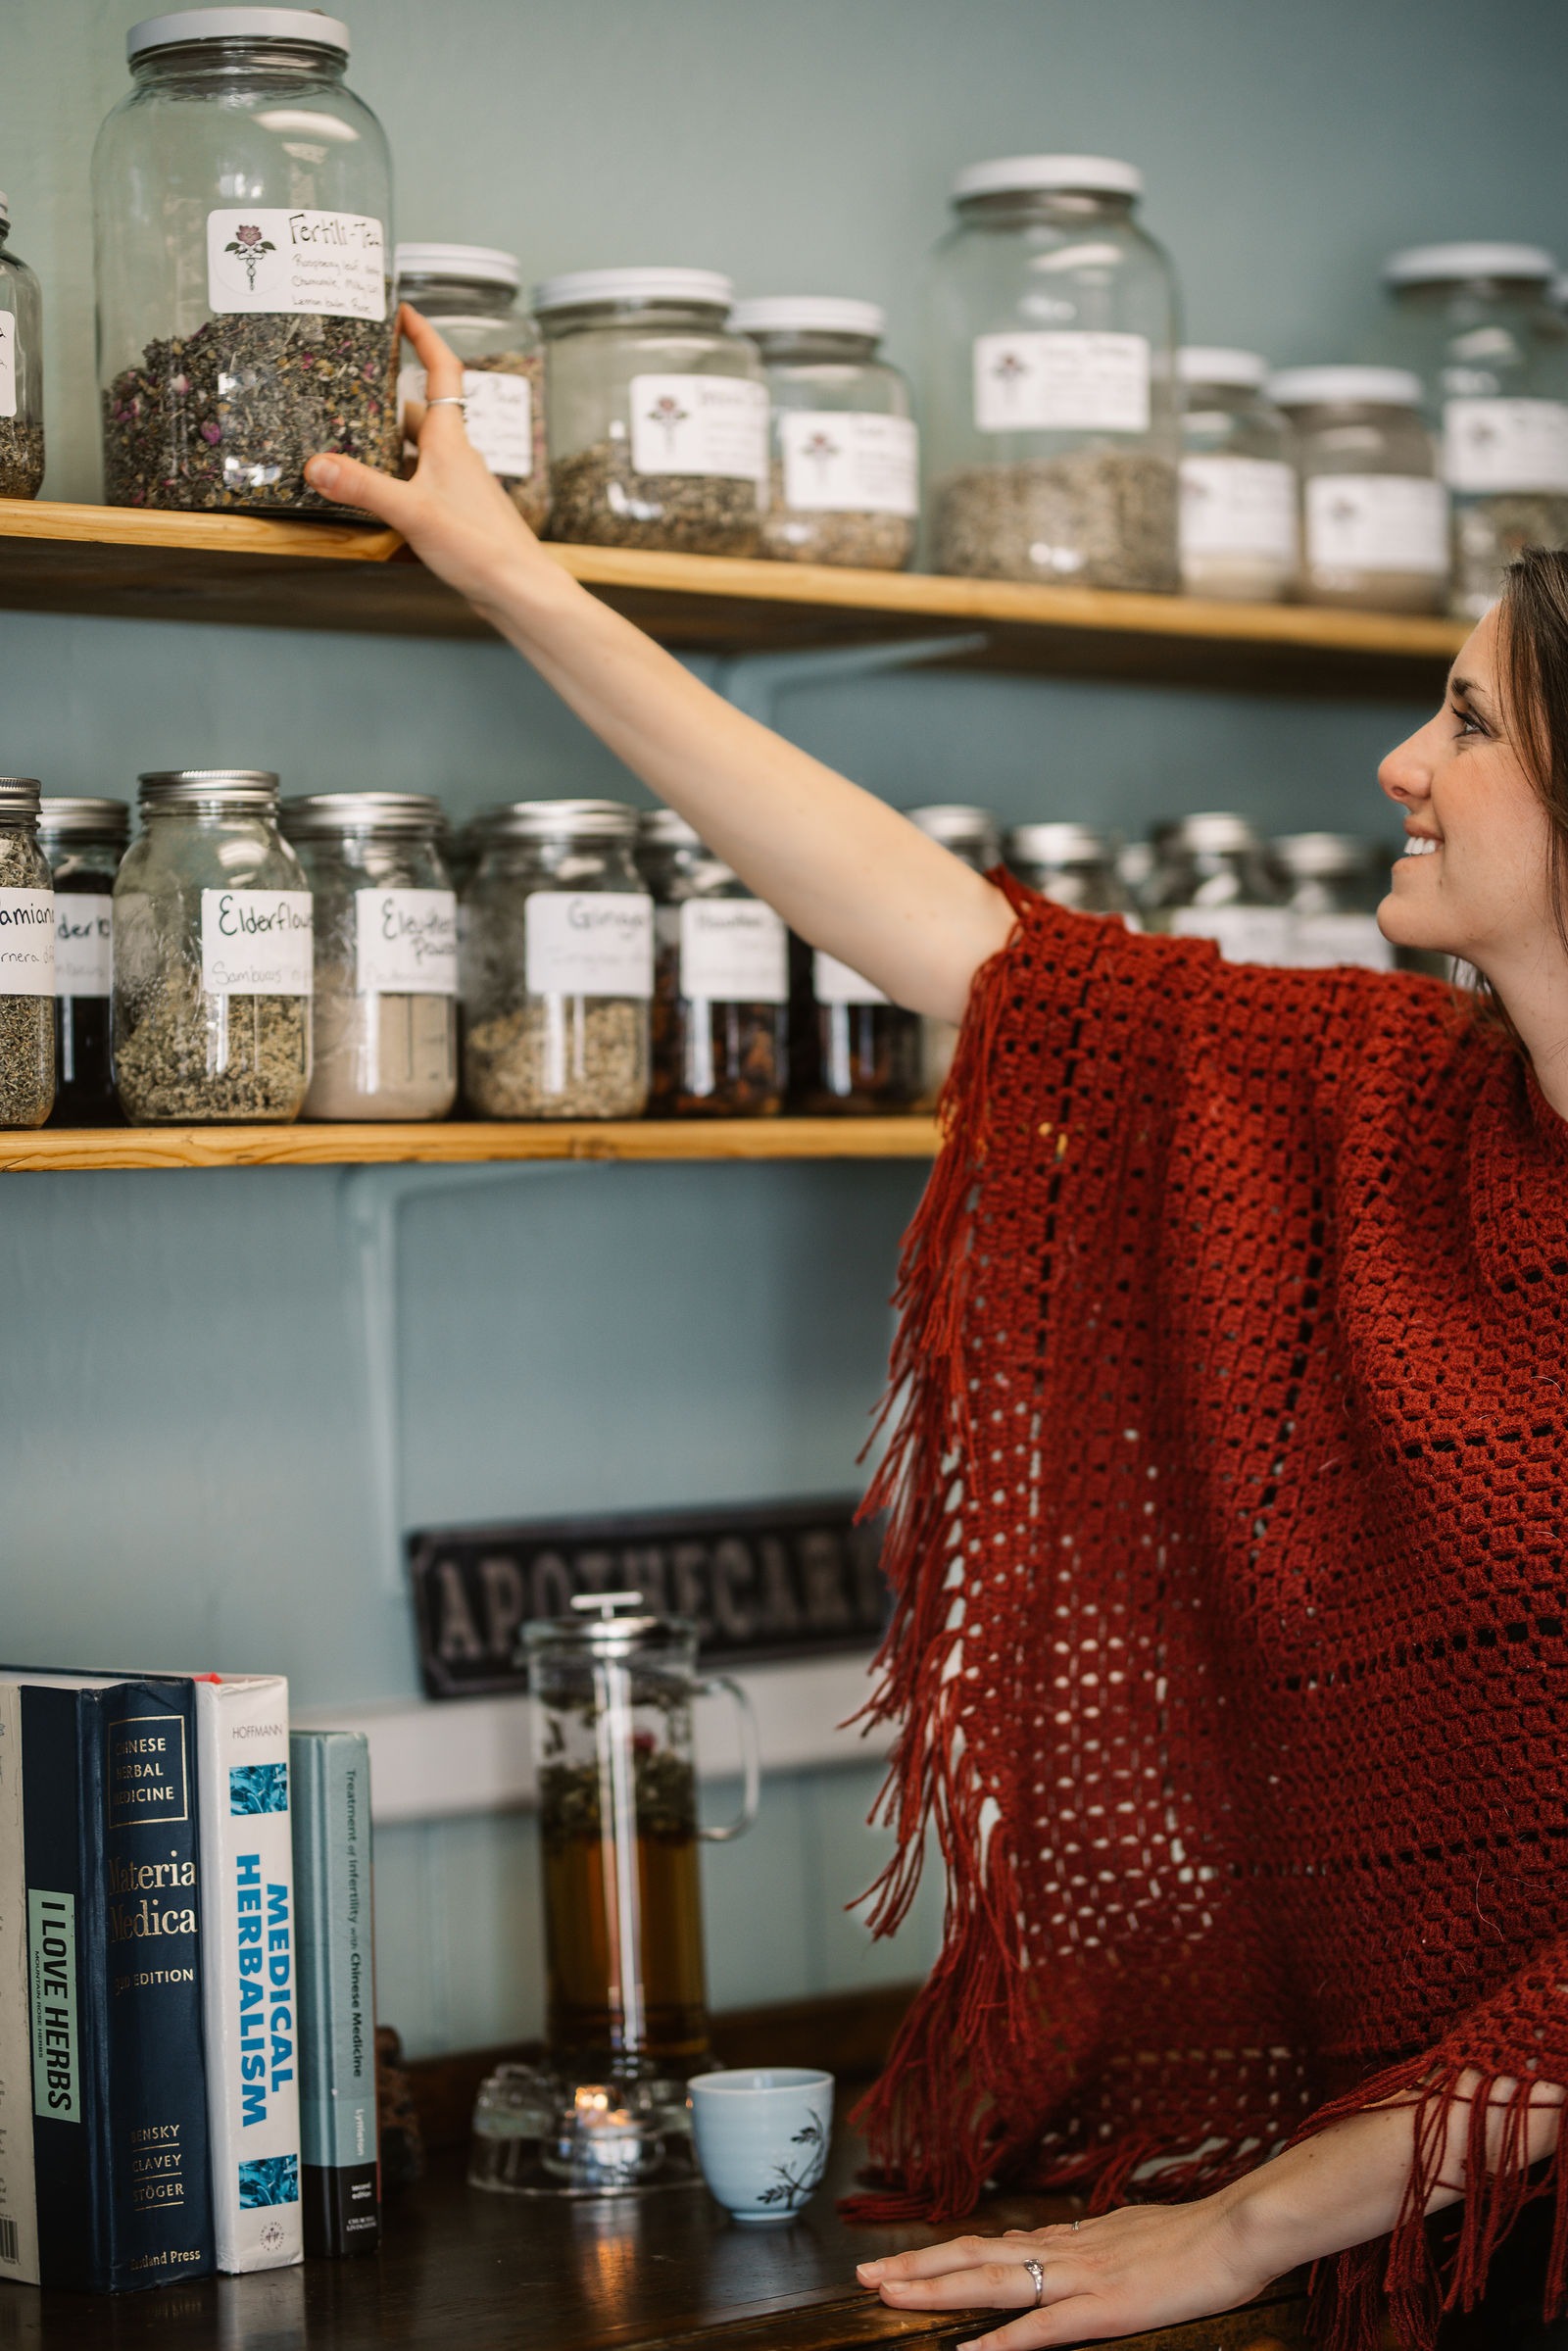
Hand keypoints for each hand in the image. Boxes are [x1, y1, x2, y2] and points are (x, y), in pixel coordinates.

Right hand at [304, 305, 550, 610]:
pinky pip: (420, 485)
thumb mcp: (412, 513)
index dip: (423, 335)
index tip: (402, 311)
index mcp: (450, 440)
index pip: (441, 369)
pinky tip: (374, 498)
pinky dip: (396, 482)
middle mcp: (456, 457)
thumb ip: (363, 488)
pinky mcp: (455, 515)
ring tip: (347, 439)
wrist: (520, 591)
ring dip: (387, 444)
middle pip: (419, 412)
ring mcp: (457, 486)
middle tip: (352, 382)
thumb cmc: (480, 548)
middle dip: (387, 396)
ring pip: (417, 452)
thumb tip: (316, 465)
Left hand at [855, 2194, 1278, 2349]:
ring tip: (890, 2298)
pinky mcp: (1107, 2309)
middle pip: (975, 2258)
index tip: (897, 2261)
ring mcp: (1082, 2278)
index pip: (991, 2245)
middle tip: (863, 2276)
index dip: (942, 2254)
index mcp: (1069, 2236)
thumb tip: (1050, 2242)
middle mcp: (1063, 2250)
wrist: (1234, 2230)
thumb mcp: (1125, 2230)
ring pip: (993, 2283)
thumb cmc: (1190, 2235)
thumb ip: (1084, 2241)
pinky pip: (1045, 2328)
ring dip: (937, 2292)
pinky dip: (1003, 2341)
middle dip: (916, 2268)